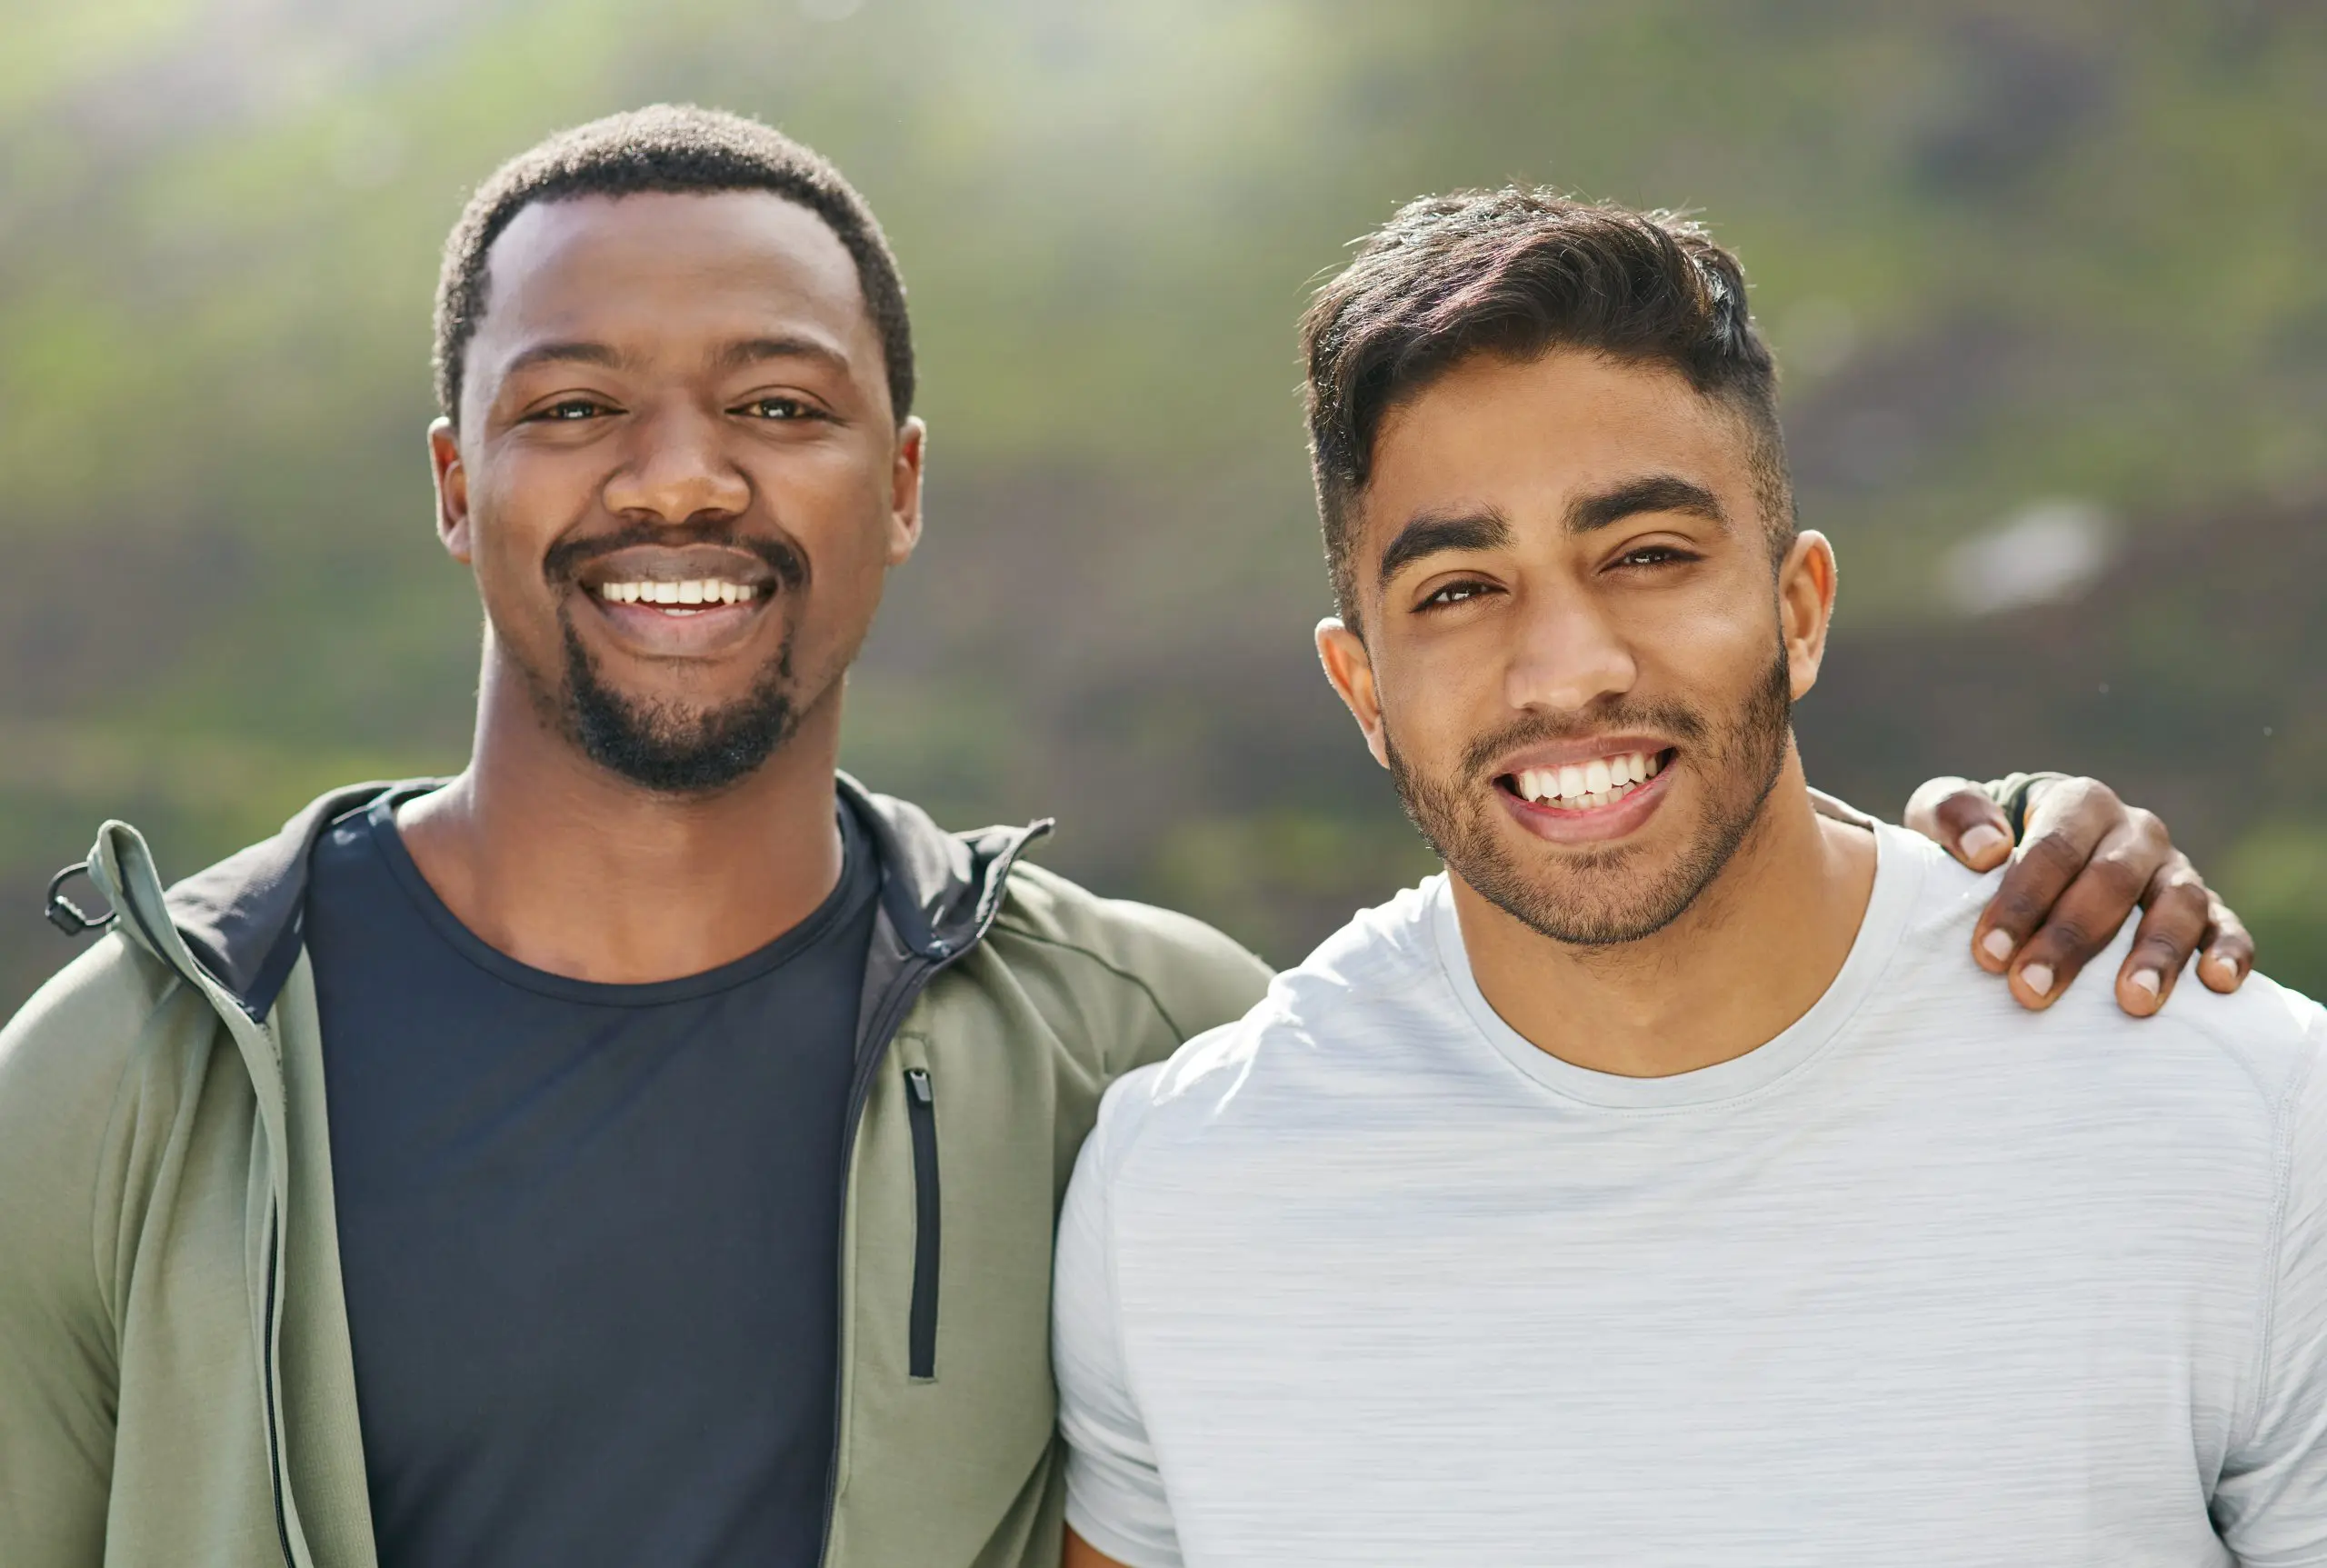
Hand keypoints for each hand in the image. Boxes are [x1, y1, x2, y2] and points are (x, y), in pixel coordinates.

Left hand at [1904, 775, 2252, 1017]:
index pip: (2055, 846)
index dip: (2021, 899)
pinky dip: (2229, 951)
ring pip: (2179, 905)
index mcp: (2078, 803)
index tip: (1987, 953)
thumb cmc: (1980, 845)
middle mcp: (2134, 833)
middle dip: (2070, 940)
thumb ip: (1953, 815)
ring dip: (2156, 954)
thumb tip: (1986, 850)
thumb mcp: (1947, 816)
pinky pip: (2228, 926)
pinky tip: (2219, 985)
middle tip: (2030, 991)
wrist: (2026, 854)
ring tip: (2131, 1003)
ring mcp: (2174, 871)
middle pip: (2110, 882)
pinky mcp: (2207, 911)